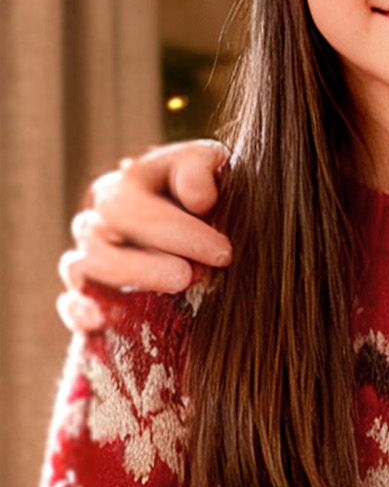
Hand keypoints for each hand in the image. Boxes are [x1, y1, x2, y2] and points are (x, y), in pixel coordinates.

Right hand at [57, 140, 232, 333]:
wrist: (190, 227)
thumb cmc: (199, 192)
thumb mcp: (207, 166)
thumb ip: (200, 171)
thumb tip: (199, 199)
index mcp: (123, 185)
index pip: (129, 207)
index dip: (175, 232)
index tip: (221, 252)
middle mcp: (96, 219)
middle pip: (99, 240)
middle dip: (148, 263)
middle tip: (192, 276)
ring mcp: (85, 257)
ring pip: (81, 269)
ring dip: (128, 282)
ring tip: (176, 287)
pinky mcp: (84, 294)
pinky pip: (70, 304)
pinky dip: (82, 312)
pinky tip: (107, 320)